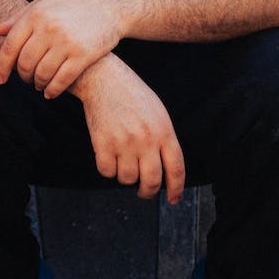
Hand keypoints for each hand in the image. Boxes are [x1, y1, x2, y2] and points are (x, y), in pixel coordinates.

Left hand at [0, 0, 122, 99]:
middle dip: (23, 76)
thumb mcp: (45, 4)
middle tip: (26, 80)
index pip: (10, 46)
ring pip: (42, 74)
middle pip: (25, 63)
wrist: (110, 9)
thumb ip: (20, 17)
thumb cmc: (72, 6)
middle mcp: (49, 27)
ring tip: (38, 85)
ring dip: (37, 84)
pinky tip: (50, 92)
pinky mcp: (83, 55)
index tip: (0, 80)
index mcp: (36, 14)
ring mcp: (66, 42)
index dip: (1, 67)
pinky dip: (52, 90)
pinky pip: (61, 80)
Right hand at [71, 58, 185, 202]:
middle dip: (149, 192)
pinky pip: (107, 172)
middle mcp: (146, 140)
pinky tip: (109, 157)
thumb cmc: (133, 96)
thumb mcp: (158, 113)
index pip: (176, 169)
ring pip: (127, 179)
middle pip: (152, 181)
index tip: (173, 199)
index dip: (176, 189)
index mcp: (164, 131)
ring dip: (125, 177)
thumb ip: (164, 139)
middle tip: (145, 192)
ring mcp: (124, 143)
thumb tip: (166, 170)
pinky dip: (108, 170)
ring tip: (123, 161)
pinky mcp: (103, 144)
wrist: (104, 79)